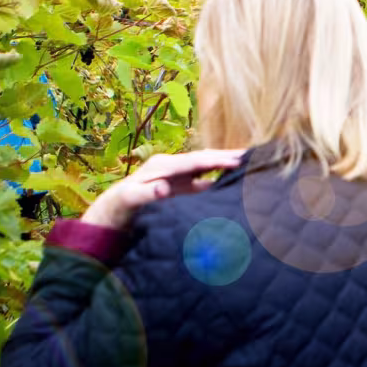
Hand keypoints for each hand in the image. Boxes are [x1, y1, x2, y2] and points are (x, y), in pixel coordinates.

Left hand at [81, 149, 245, 229]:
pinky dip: (219, 176)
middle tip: (252, 154)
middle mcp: (173, 165)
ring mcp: (178, 175)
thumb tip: (165, 188)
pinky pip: (204, 178)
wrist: (114, 211)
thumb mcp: (131, 199)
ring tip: (249, 162)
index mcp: (163, 165)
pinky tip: (234, 178)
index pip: (196, 161)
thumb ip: (147, 193)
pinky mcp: (181, 185)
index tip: (237, 161)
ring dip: (225, 163)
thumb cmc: (121, 205)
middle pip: (204, 157)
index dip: (217, 161)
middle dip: (227, 156)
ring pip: (207, 165)